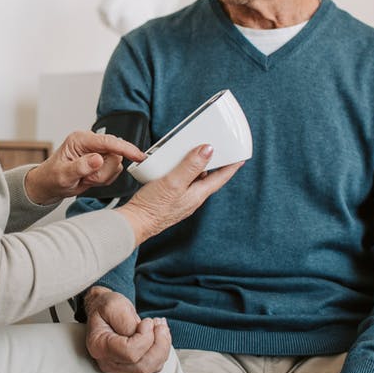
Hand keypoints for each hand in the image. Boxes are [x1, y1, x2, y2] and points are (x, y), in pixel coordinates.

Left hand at [24, 131, 145, 204]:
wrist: (49, 185)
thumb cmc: (51, 178)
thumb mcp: (63, 175)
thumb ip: (81, 167)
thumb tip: (98, 158)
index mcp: (80, 139)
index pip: (108, 141)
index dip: (125, 148)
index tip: (138, 156)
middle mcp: (91, 143)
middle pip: (114, 155)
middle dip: (103, 172)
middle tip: (86, 178)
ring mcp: (98, 152)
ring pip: (115, 165)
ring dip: (102, 177)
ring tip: (85, 179)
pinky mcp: (102, 161)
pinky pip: (113, 172)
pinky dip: (104, 180)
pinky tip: (90, 179)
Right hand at [83, 286, 171, 372]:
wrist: (102, 311)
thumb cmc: (105, 307)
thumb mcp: (113, 305)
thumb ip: (126, 321)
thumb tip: (142, 336)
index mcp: (98, 346)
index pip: (129, 353)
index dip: (145, 338)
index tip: (147, 322)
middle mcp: (108, 362)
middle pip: (142, 366)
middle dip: (159, 344)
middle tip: (159, 324)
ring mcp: (120, 367)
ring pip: (152, 367)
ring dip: (162, 346)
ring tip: (160, 326)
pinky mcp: (131, 367)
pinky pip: (154, 365)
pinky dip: (162, 350)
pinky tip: (158, 334)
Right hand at [117, 145, 242, 244]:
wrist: (134, 224)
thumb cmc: (153, 208)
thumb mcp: (174, 182)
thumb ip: (191, 166)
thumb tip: (207, 150)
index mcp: (197, 195)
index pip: (220, 178)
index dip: (231, 166)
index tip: (240, 157)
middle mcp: (191, 198)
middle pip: (206, 177)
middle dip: (210, 163)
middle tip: (211, 148)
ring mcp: (180, 199)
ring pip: (191, 179)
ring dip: (192, 166)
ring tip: (187, 153)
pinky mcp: (168, 199)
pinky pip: (179, 182)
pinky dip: (178, 172)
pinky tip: (168, 167)